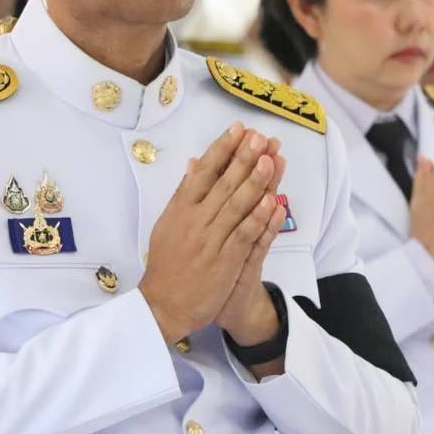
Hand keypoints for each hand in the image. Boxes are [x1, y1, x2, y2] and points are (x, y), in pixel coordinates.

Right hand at [139, 123, 280, 343]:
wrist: (162, 305)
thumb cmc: (166, 264)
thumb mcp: (168, 223)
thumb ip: (183, 193)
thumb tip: (196, 163)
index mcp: (180, 208)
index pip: (204, 171)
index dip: (222, 149)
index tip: (238, 129)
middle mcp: (194, 220)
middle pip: (223, 183)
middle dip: (243, 157)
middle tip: (260, 136)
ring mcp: (210, 240)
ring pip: (236, 205)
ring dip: (255, 180)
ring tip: (270, 158)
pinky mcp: (224, 261)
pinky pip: (244, 235)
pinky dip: (258, 218)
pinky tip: (271, 201)